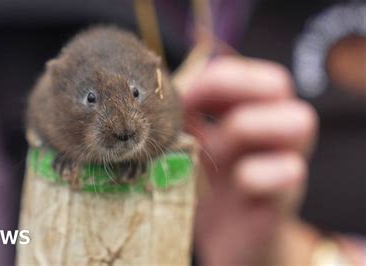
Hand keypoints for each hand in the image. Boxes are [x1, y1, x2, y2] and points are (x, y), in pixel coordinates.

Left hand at [181, 56, 317, 264]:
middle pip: (277, 82)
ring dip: (248, 127)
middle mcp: (271, 130)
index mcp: (245, 112)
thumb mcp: (187, 148)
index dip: (216, 78)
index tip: (185, 99)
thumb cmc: (203, 186)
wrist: (224, 241)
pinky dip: (257, 173)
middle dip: (236, 91)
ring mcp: (282, 162)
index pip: (241, 71)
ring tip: (218, 153)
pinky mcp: (283, 199)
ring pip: (299, 119)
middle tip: (205, 120)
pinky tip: (237, 183)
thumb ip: (179, 121)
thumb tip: (156, 99)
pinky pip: (290, 171)